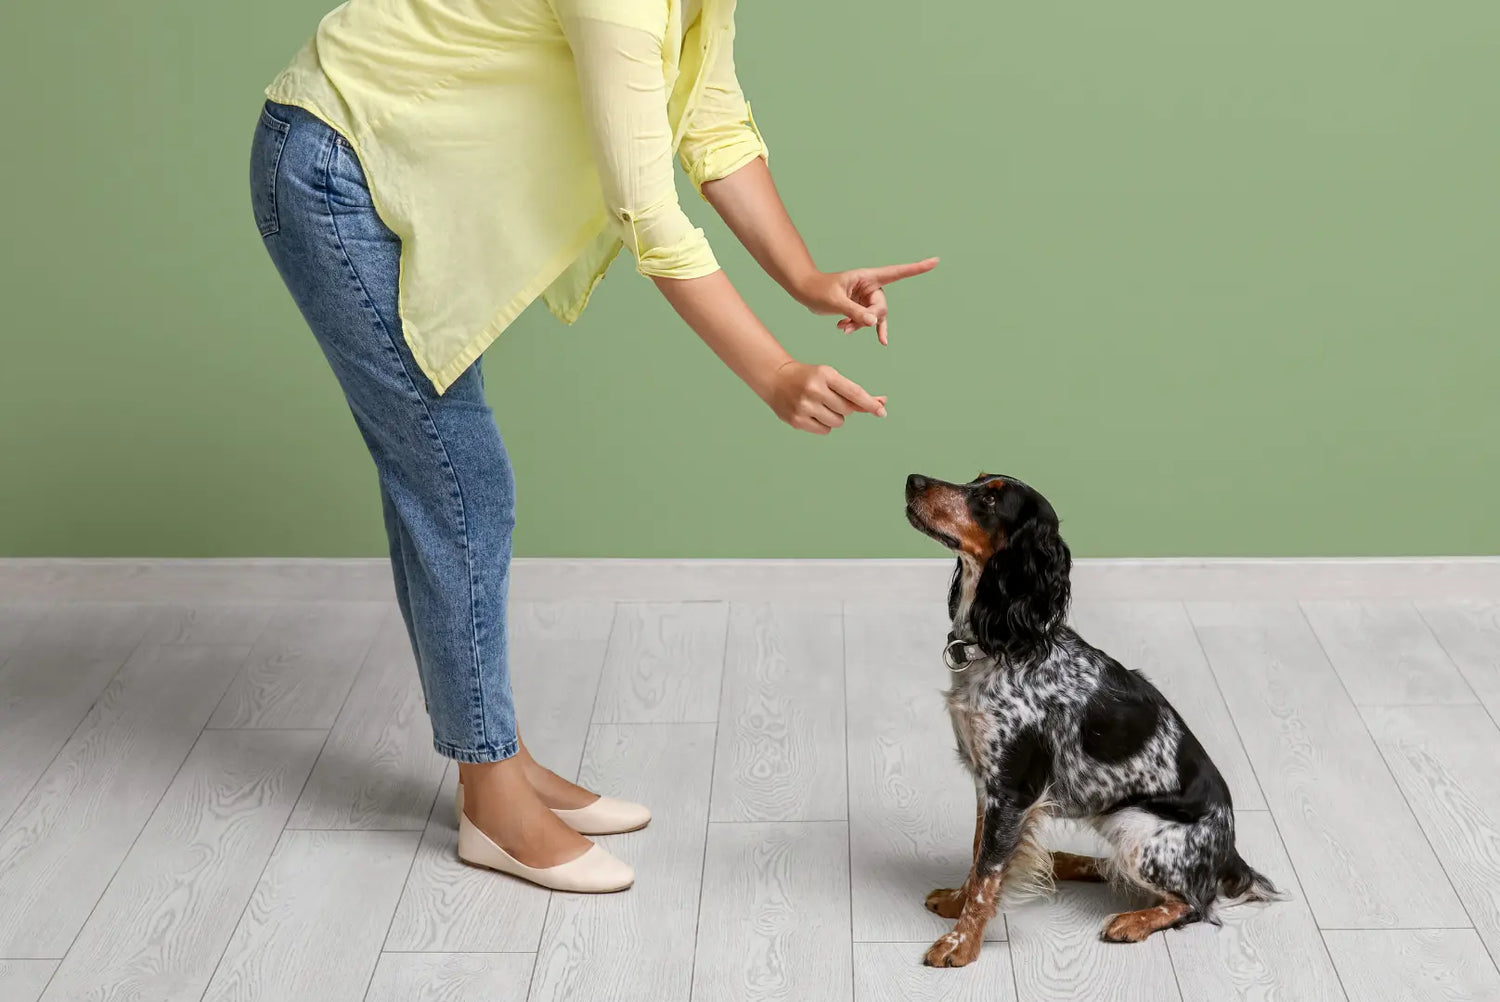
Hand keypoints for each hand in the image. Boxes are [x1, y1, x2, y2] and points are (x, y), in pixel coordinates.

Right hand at [763, 361, 886, 434]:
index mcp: (825, 375)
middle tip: (829, 399)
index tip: (882, 411)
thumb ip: (853, 392)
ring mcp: (804, 407)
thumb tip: (881, 404)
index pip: (853, 392)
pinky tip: (812, 414)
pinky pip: (824, 431)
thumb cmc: (809, 377)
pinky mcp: (797, 421)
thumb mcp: (830, 377)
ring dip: (834, 417)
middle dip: (844, 408)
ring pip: (837, 423)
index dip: (869, 403)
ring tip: (819, 406)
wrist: (776, 378)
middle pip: (847, 411)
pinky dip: (823, 425)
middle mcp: (814, 390)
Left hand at [797, 258, 938, 344]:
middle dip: (870, 318)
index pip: (897, 272)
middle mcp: (870, 285)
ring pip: (874, 317)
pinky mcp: (860, 306)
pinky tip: (854, 334)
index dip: (917, 268)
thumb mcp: (834, 302)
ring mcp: (866, 296)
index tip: (935, 261)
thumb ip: (854, 312)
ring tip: (843, 328)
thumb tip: (873, 323)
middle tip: (851, 325)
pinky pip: (868, 321)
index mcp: (867, 276)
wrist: (805, 291)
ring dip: (861, 325)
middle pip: (882, 306)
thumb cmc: (817, 290)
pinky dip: (862, 327)